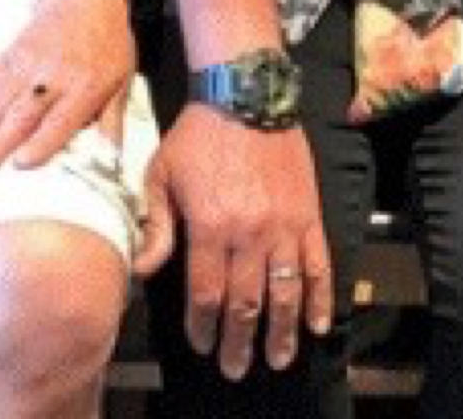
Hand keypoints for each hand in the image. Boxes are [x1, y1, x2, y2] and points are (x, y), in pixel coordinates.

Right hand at [0, 0, 133, 172]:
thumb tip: (110, 160)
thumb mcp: (122, 80)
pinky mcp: (12, 51)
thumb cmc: (108, 42)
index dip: (40, 142)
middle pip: (22, 112)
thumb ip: (113, 121)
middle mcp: (53, 75)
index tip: (19, 164)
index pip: (60, 120)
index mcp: (85, 86)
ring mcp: (28, 61)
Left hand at [151, 104, 332, 377]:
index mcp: (209, 225)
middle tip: (237, 368)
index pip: (206, 292)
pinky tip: (317, 324)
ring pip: (285, 293)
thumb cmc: (197, 134)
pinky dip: (319, 298)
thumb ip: (156, 225)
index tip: (202, 344)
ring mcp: (284, 227)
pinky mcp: (309, 216)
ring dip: (281, 331)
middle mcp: (249, 233)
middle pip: (246, 303)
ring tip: (277, 358)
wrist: (245, 94)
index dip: (203, 325)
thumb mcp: (161, 173)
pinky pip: (318, 265)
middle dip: (240, 341)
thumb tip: (142, 269)